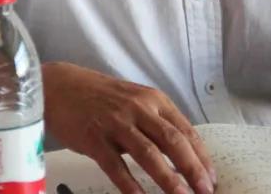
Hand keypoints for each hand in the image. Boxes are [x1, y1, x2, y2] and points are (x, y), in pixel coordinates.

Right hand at [42, 62, 216, 193]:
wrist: (60, 87)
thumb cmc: (99, 97)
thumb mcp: (135, 101)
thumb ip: (156, 122)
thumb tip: (182, 154)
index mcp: (153, 100)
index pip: (185, 130)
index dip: (201, 156)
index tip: (211, 177)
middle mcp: (139, 109)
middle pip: (173, 141)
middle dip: (193, 169)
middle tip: (205, 191)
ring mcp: (116, 123)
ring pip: (149, 154)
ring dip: (168, 179)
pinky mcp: (94, 138)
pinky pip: (116, 166)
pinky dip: (130, 185)